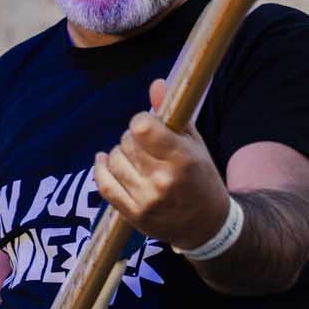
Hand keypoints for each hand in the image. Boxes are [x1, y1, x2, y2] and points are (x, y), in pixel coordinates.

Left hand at [92, 77, 229, 250]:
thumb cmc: (202, 178)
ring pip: (113, 161)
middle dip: (133, 138)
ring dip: (119, 154)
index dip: (141, 121)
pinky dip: (101, 168)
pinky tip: (104, 161)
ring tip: (134, 158)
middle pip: (127, 142)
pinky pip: (104, 184)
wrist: (207, 225)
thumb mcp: (195, 145)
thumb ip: (173, 115)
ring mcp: (146, 199)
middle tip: (146, 146)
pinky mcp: (134, 215)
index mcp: (182, 159)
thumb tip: (156, 84)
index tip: (148, 125)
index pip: (143, 127)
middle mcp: (163, 180)